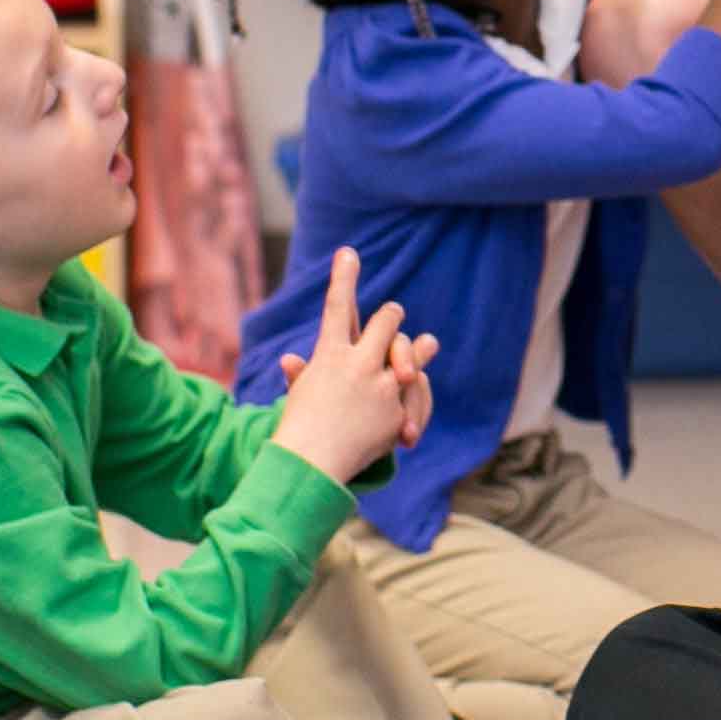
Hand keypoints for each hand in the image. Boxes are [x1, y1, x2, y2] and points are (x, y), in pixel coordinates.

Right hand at [270, 248, 441, 485]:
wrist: (312, 465)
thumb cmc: (299, 429)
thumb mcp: (300, 396)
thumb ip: (303, 375)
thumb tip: (290, 360)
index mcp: (329, 355)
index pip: (337, 306)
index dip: (344, 277)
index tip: (348, 253)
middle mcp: (359, 364)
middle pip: (387, 321)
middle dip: (391, 317)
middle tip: (393, 314)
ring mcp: (383, 386)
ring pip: (414, 351)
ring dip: (420, 348)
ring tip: (430, 343)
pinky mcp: (399, 411)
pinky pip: (416, 393)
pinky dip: (414, 397)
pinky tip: (415, 392)